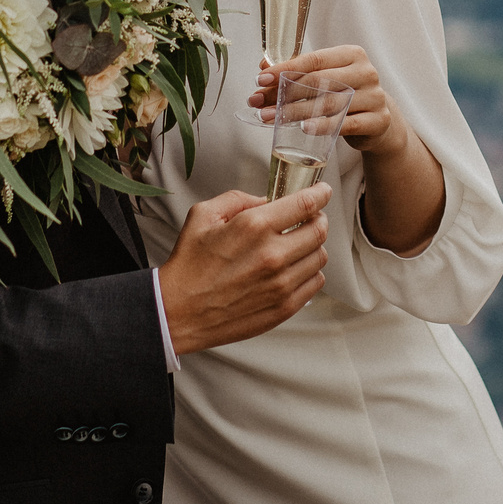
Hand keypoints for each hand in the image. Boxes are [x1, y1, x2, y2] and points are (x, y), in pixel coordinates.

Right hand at [157, 185, 329, 354]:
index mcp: (254, 226)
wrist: (179, 311)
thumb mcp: (204, 215)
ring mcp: (281, 284)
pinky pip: (315, 283)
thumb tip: (266, 200)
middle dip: (317, 219)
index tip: (323, 191)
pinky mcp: (283, 307)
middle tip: (308, 218)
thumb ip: (239, 199)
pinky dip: (310, 272)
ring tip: (297, 246)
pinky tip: (293, 269)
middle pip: (319, 230)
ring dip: (313, 247)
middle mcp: (273, 254)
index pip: (305, 204)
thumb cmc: (189, 265)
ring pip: (320, 257)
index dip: (320, 194)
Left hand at [248, 46, 402, 158]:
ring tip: (272, 118)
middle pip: (318, 82)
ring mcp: (374, 96)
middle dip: (284, 93)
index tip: (260, 79)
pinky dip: (323, 127)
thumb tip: (263, 67)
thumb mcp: (326, 78)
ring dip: (295, 112)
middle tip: (259, 104)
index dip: (285, 69)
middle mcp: (365, 72)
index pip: (314, 59)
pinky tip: (305, 128)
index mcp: (351, 54)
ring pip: (328, 104)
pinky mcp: (378, 120)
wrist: (378, 120)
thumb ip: (298, 71)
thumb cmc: (346, 94)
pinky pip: (345, 124)